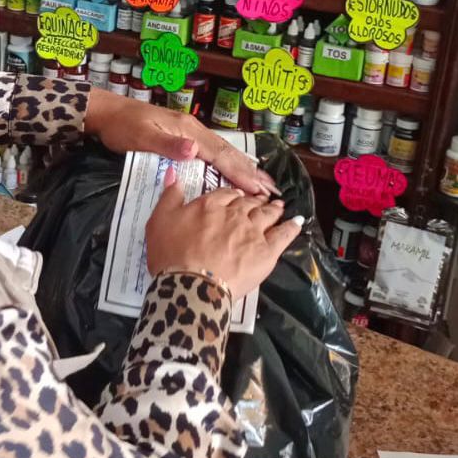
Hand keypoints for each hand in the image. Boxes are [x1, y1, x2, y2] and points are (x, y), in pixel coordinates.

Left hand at [83, 89, 278, 196]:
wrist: (107, 113)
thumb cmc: (122, 127)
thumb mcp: (142, 138)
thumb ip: (168, 145)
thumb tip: (195, 151)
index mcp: (188, 130)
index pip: (220, 154)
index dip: (240, 173)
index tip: (259, 189)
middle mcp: (193, 130)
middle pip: (228, 152)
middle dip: (250, 172)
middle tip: (272, 190)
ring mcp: (189, 132)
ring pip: (223, 152)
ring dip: (243, 167)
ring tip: (262, 182)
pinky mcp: (183, 137)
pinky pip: (213, 152)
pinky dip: (228, 162)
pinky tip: (234, 170)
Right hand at [146, 167, 303, 299]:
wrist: (190, 285)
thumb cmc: (171, 255)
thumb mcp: (159, 221)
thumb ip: (170, 196)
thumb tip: (174, 172)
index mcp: (210, 204)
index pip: (226, 193)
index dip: (232, 195)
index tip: (235, 197)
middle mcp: (235, 213)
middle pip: (248, 203)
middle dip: (255, 200)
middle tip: (260, 200)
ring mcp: (253, 231)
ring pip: (267, 214)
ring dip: (274, 208)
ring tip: (279, 206)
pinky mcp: (267, 251)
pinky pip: (284, 235)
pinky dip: (292, 226)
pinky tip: (297, 222)